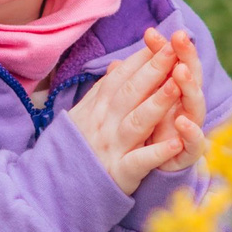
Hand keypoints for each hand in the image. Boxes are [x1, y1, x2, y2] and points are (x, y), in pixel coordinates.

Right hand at [66, 38, 183, 195]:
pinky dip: (158, 152)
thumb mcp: (83, 115)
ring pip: (136, 121)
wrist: (55, 190)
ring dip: (156, 104)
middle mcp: (103, 124)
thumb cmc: (76, 148)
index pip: (121, 77)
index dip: (142, 59)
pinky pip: (140, 161)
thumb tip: (118, 65)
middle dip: (152, 71)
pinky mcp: (119, 174)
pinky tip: (177, 143)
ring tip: (177, 87)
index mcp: (97, 108)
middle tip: (174, 50)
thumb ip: (103, 91)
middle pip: (129, 92)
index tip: (163, 41)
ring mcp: (110, 148)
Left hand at [139, 27, 208, 173]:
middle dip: (185, 56)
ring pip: (195, 106)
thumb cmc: (147, 139)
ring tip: (181, 71)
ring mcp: (191, 130)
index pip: (173, 63)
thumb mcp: (138, 112)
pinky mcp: (190, 155)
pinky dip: (190, 133)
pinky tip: (182, 122)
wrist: (155, 178)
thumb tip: (116, 65)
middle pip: (190, 77)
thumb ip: (134, 90)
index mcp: (174, 94)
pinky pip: (194, 144)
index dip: (163, 48)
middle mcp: (186, 108)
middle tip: (178, 38)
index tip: (150, 32)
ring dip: (189, 88)